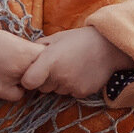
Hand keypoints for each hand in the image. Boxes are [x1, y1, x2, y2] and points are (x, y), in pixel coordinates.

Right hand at [0, 28, 45, 100]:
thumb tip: (40, 54)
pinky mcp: (0, 91)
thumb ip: (26, 48)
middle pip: (43, 73)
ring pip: (32, 86)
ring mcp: (11, 80)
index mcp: (24, 50)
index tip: (41, 59)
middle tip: (26, 66)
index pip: (48, 58)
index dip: (46, 59)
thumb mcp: (8, 38)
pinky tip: (4, 82)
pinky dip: (14, 91)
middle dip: (38, 71)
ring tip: (11, 73)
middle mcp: (21, 66)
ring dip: (26, 81)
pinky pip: (18, 95)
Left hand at [19, 27, 133, 98]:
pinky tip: (79, 74)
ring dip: (59, 83)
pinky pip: (70, 94)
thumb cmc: (79, 39)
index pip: (28, 82)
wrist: (108, 47)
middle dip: (45, 80)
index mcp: (50, 60)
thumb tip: (25, 56)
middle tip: (56, 67)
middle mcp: (59, 75)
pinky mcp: (82, 93)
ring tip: (70, 68)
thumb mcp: (56, 38)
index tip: (32, 74)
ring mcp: (71, 86)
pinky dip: (72, 87)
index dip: (27, 79)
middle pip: (42, 88)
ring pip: (56, 91)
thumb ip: (39, 47)